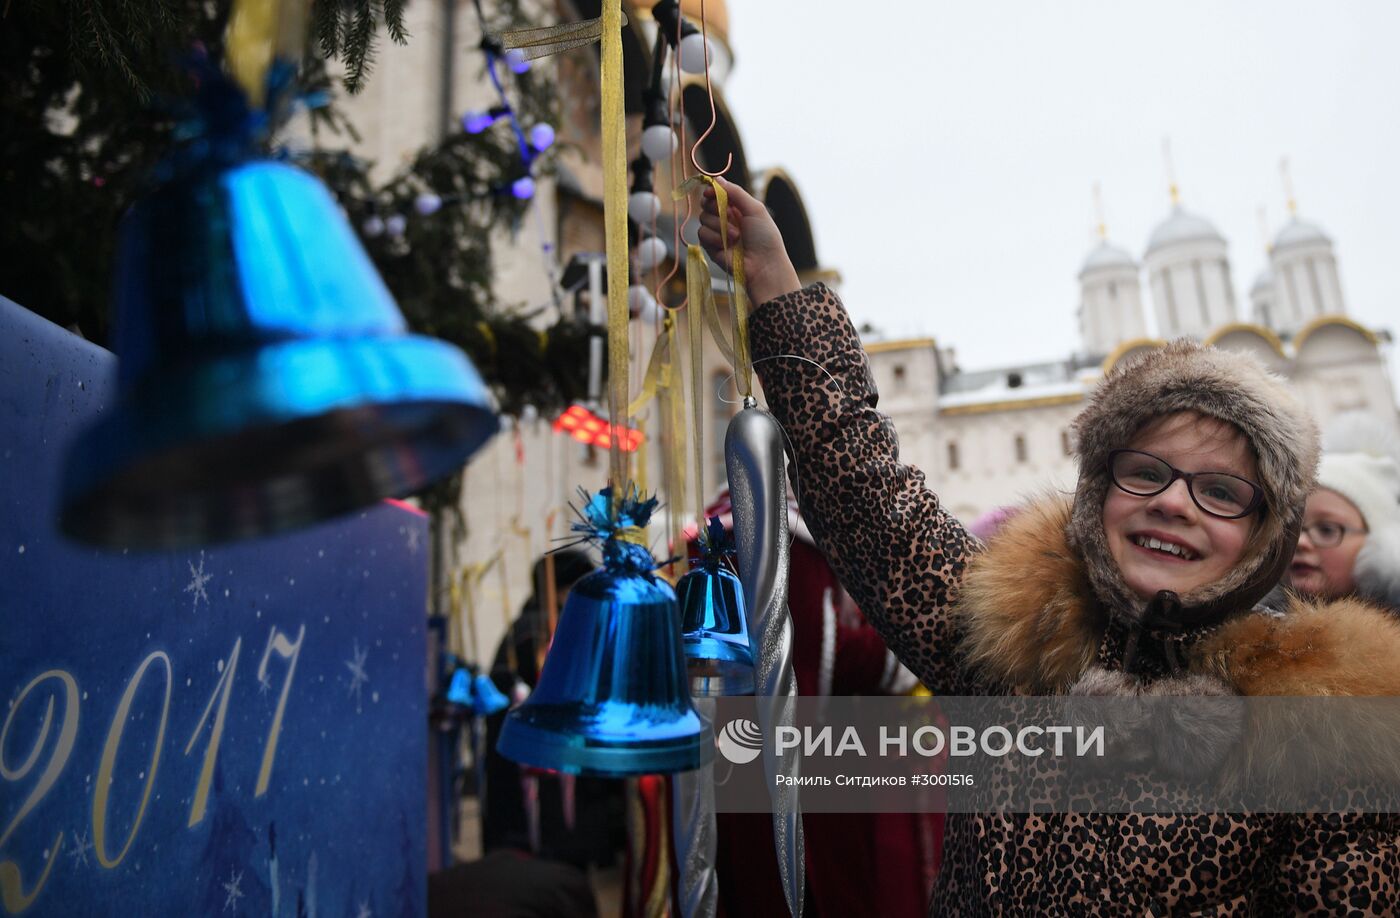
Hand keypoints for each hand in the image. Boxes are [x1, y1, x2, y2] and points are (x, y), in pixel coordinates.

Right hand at [698, 176, 801, 304]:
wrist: (763, 265)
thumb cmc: (764, 237)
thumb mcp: (754, 209)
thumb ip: (735, 192)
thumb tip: (717, 179)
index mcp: (737, 207)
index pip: (716, 192)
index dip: (711, 190)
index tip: (710, 192)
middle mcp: (725, 218)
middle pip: (706, 202)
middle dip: (714, 206)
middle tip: (727, 214)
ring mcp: (717, 232)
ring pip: (702, 217)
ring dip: (719, 225)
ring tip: (736, 237)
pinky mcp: (710, 246)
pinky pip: (701, 233)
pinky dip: (713, 238)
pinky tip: (726, 245)